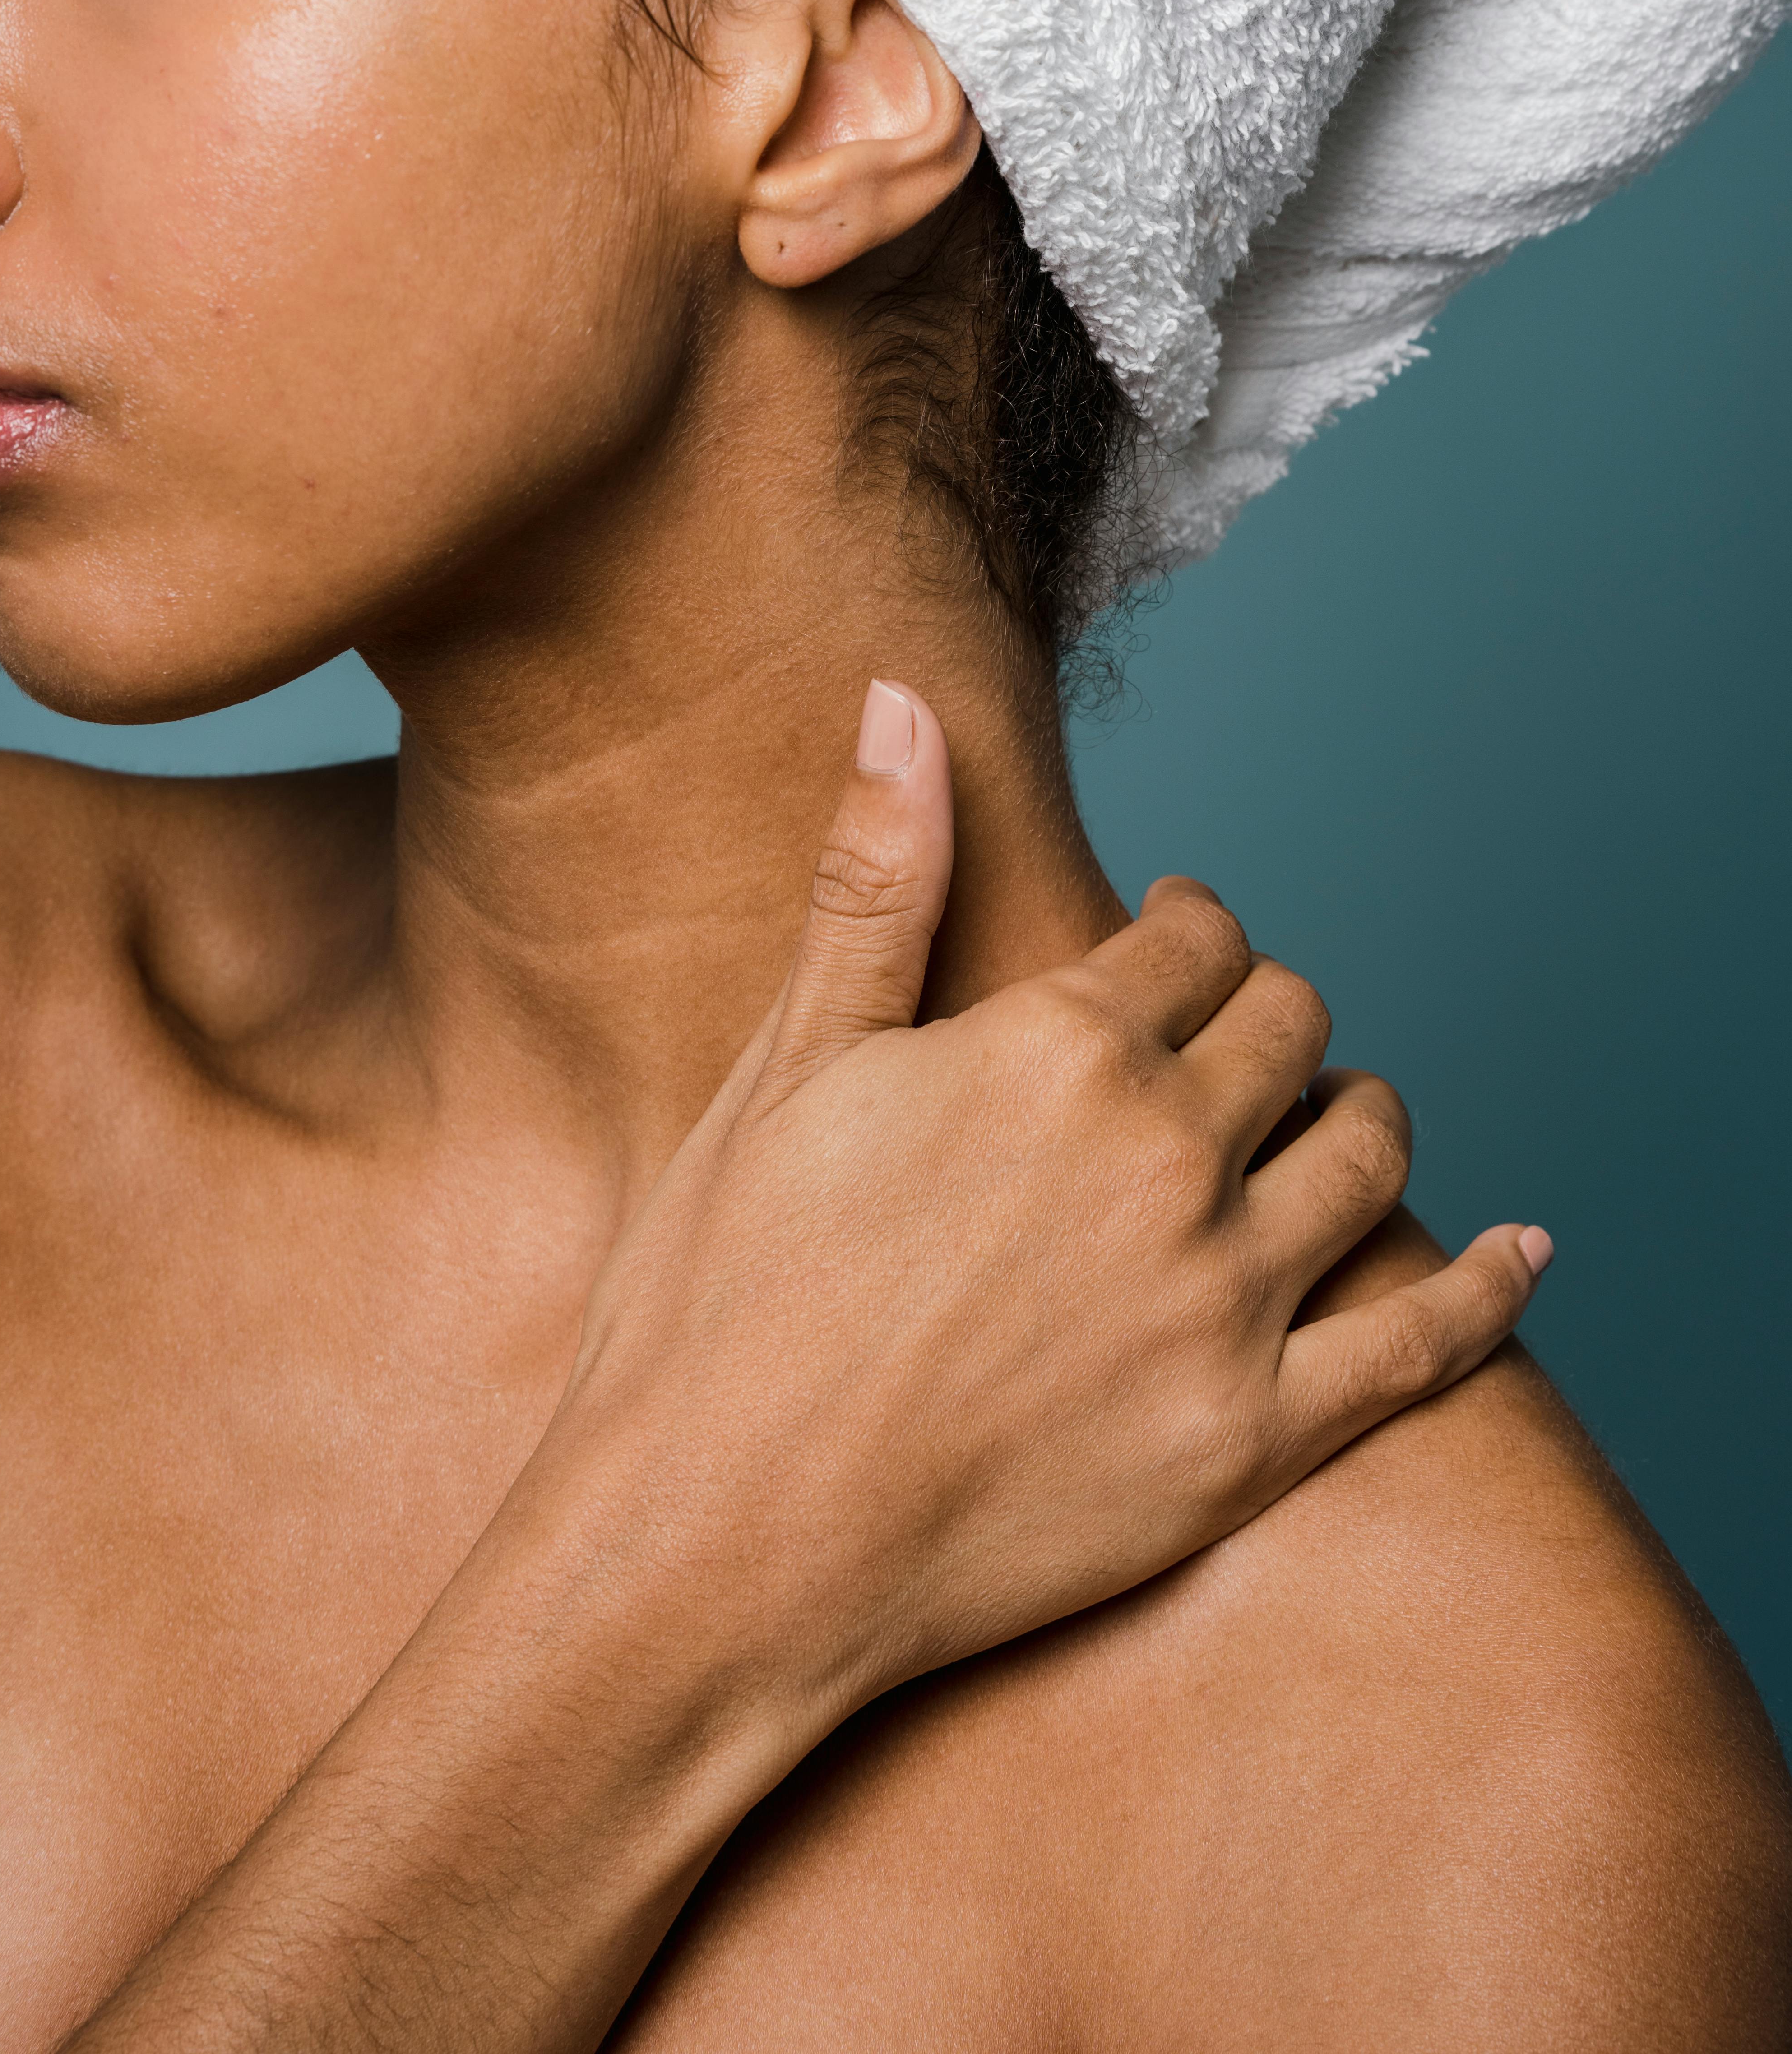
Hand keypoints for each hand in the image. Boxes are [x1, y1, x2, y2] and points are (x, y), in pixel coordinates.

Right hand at [70, 677, 1548, 2053]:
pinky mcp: (1249, 1441)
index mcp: (1060, 1052)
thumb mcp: (793, 1063)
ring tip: (1339, 1108)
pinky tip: (1526, 1250)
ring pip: (1365, 1156)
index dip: (1191, 924)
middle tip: (1237, 1026)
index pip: (1192, 941)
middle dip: (1270, 1008)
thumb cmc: (728, 1298)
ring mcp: (1223, 1305)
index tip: (1178, 931)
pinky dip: (1489, 1288)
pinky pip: (1423, 1348)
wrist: (719, 1541)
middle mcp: (1167, 1160)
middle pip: (1289, 1032)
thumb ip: (876, 879)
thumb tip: (898, 703)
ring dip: (1365, 1111)